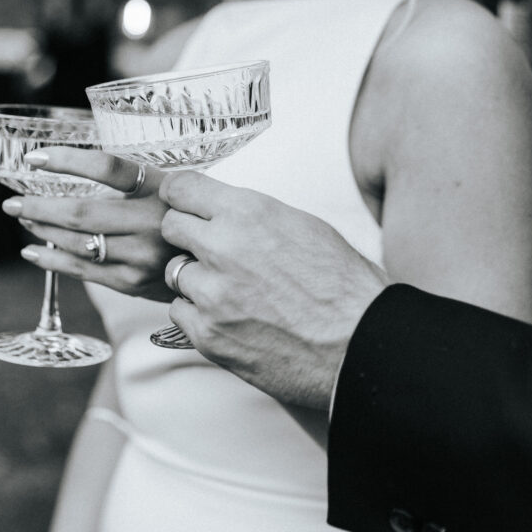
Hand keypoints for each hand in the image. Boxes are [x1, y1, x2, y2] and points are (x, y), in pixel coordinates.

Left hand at [3, 149, 176, 300]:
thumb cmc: (184, 217)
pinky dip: (51, 261)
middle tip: (12, 201)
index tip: (34, 158)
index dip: (67, 160)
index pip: (107, 167)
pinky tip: (33, 252)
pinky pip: (83, 271)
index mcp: (161, 188)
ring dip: (42, 231)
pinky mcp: (133, 283)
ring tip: (24, 219)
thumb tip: (76, 166)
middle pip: (82, 212)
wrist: (216, 266)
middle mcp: (152, 221)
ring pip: (78, 243)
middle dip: (39, 206)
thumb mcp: (172, 187)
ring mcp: (142, 256)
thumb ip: (134, 181)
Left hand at [159, 171, 388, 409]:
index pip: (182, 188)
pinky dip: (199, 314)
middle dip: (187, 234)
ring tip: (233, 289)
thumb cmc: (343, 285)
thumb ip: (252, 215)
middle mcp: (223, 247)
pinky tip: (232, 317)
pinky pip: (180, 312)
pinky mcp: (208, 334)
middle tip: (211, 249)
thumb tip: (220, 209)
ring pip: (175, 272)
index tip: (183, 202)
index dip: (181, 195)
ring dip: (196, 278)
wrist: (361, 343)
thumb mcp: (302, 225)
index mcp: (248, 213)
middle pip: (171, 227)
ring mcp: (212, 294)